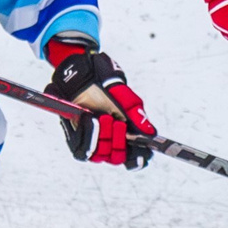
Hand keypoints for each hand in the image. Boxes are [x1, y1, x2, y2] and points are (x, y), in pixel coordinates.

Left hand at [44, 39, 154, 167]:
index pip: (138, 155)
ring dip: (103, 138)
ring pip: (101, 156)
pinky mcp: (78, 139)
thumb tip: (150, 131)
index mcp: (128, 130)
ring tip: (103, 117)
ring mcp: (94, 140)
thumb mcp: (120, 89)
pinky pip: (82, 151)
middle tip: (118, 123)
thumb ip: (134, 109)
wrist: (76, 69)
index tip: (141, 153)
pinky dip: (87, 136)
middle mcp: (111, 139)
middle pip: (118, 158)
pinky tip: (88, 118)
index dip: (140, 158)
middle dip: (119, 143)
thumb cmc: (101, 78)